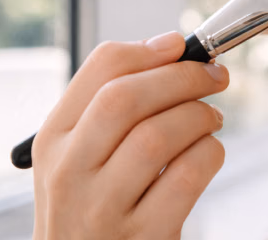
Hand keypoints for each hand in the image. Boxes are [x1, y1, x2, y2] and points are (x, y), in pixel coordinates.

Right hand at [31, 31, 228, 239]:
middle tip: (213, 76)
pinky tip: (209, 152)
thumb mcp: (81, 157)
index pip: (99, 70)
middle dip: (182, 76)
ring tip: (211, 119)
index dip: (149, 50)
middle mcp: (70, 172)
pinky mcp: (144, 236)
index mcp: (54, 140)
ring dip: (199, 116)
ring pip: (158, 135)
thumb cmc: (93, 207)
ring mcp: (103, 209)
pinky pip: (186, 176)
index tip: (179, 46)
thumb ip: (110, 106)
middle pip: (127, 98)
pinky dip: (209, 153)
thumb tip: (166, 47)